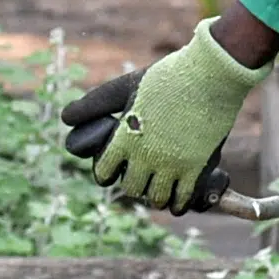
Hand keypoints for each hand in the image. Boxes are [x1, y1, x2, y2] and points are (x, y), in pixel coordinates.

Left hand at [65, 20, 259, 209]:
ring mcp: (172, 165)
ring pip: (156, 198)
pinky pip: (182, 200)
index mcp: (125, 137)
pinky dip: (176, 203)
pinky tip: (175, 201)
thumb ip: (95, 104)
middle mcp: (146, 156)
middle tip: (140, 174)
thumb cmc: (167, 78)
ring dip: (154, 194)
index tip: (114, 165)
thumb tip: (66, 119)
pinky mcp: (197, 168)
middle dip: (132, 182)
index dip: (106, 170)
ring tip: (158, 186)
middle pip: (131, 188)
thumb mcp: (125, 85)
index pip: (103, 172)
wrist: (212, 75)